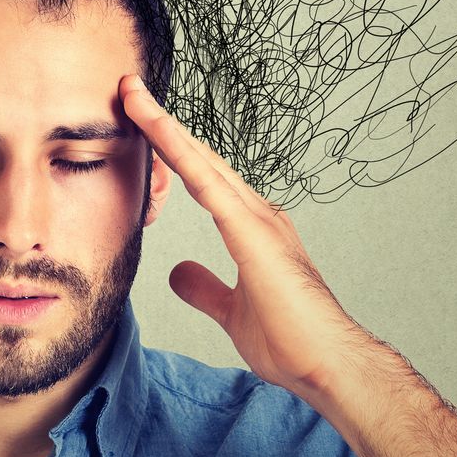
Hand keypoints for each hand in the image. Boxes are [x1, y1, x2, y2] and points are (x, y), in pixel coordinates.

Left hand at [119, 73, 354, 400]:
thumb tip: (177, 270)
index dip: (173, 149)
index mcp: (253, 230)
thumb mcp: (231, 311)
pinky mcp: (254, 234)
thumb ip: (205, 288)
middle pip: (200, 158)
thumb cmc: (292, 342)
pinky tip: (158, 130)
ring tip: (132, 95)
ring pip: (202, 162)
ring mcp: (259, 220)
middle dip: (162, 124)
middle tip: (128, 89)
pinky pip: (209, 185)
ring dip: (165, 127)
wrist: (328, 366)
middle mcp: (258, 214)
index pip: (203, 178)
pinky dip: (181, 153)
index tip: (140, 121)